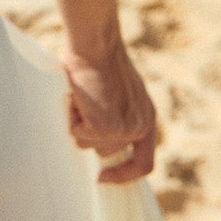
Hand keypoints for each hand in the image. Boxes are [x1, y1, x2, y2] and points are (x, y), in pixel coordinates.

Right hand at [60, 34, 157, 183]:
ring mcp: (124, 129)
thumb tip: (98, 137)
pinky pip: (77, 133)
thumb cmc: (99, 59)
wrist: (96, 43)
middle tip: (85, 102)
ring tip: (84, 95)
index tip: (102, 177)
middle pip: (106, 152)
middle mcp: (141, 126)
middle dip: (89, 131)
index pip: (144, 164)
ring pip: (88, 144)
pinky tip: (79, 96)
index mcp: (148, 118)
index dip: (123, 175)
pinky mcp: (105, 127)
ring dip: (80, 122)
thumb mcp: (120, 92)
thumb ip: (118, 115)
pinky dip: (72, 116)